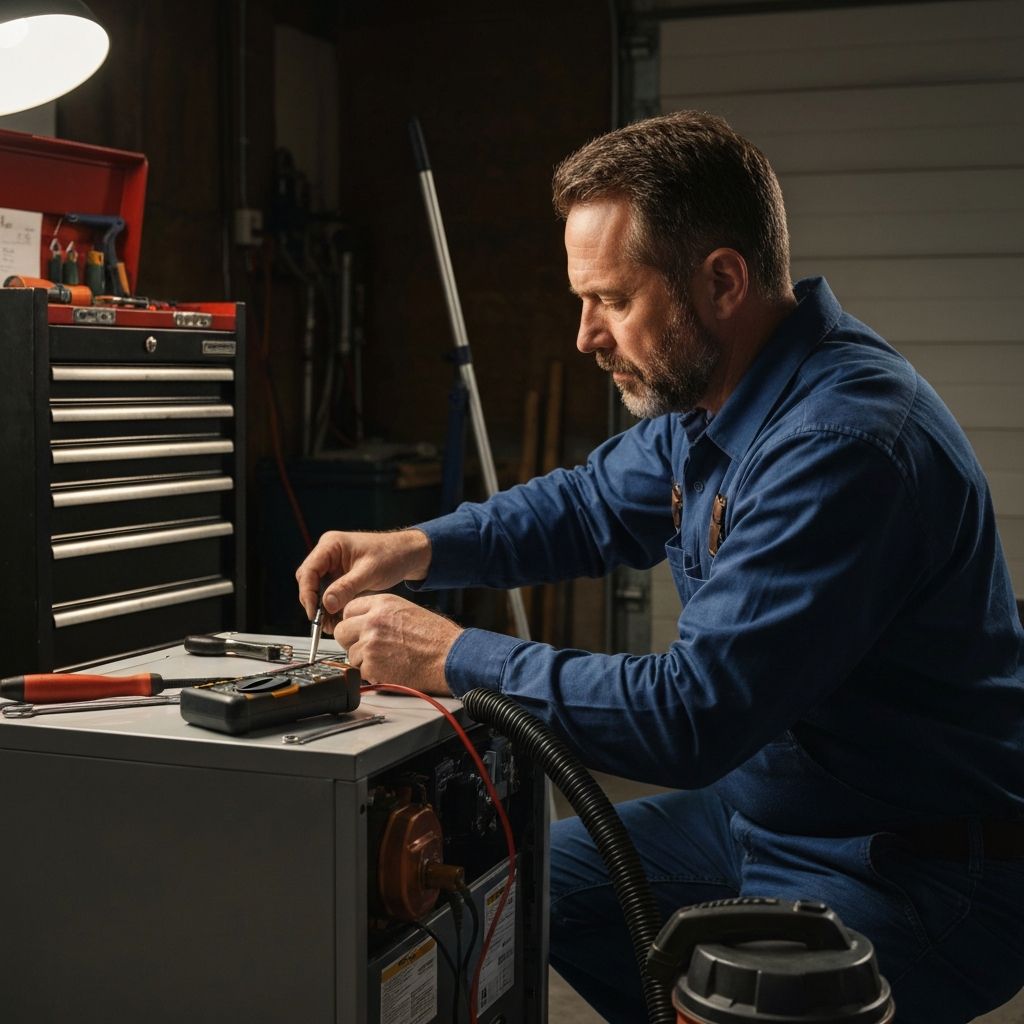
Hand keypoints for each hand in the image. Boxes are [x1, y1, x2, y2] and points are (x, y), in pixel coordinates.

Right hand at [295, 529, 431, 627]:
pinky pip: (329, 593)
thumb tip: (327, 604)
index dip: (308, 592)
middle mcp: (328, 554)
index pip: (308, 570)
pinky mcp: (340, 576)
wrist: (407, 555)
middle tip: (321, 621)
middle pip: (308, 580)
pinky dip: (332, 606)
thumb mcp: (369, 572)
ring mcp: (333, 565)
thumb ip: (347, 587)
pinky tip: (337, 619)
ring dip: (322, 607)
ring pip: (317, 589)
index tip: (314, 611)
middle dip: (314, 602)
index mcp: (331, 545)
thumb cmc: (392, 554)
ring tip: (331, 624)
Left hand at [335, 594, 460, 695]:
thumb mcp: (407, 611)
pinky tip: (390, 669)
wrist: (449, 656)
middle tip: (366, 648)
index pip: (348, 609)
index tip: (357, 630)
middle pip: (341, 631)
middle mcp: (372, 621)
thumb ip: (382, 613)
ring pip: (350, 654)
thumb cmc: (436, 637)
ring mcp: (370, 643)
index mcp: (382, 604)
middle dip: (351, 641)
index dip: (352, 622)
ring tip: (387, 659)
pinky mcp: (371, 665)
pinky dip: (372, 674)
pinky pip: (360, 671)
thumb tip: (364, 622)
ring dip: (364, 660)